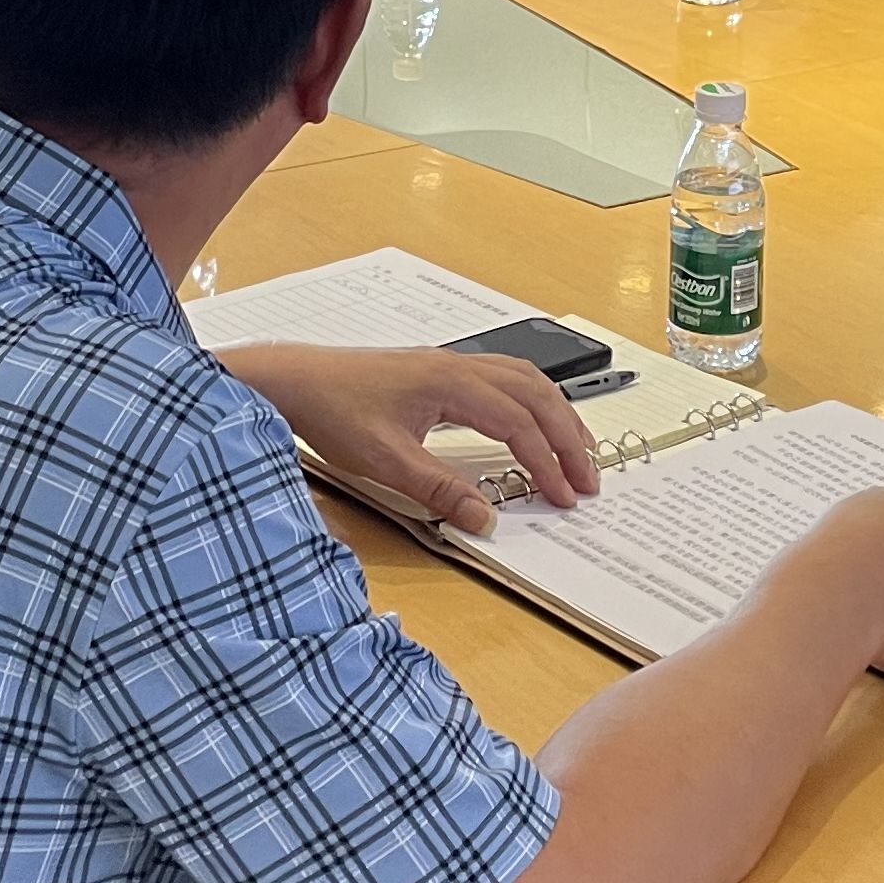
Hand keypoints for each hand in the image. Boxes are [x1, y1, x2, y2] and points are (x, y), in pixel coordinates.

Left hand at [222, 343, 600, 536]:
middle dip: (568, 437)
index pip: (518, 423)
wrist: (295, 380)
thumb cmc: (333, 410)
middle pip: (535, 394)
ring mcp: (449, 364)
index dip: (547, 462)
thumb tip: (484, 519)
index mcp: (451, 382)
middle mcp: (458, 365)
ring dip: (554, 414)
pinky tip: (530, 422)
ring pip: (524, 380)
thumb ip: (439, 491)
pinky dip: (530, 401)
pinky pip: (503, 378)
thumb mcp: (386, 462)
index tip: (564, 495)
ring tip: (575, 450)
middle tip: (588, 478)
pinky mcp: (438, 371)